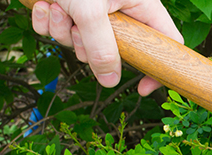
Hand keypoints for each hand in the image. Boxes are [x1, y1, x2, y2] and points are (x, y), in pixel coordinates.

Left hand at [30, 0, 183, 94]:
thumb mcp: (91, 12)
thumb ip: (101, 48)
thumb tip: (111, 82)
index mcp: (141, 7)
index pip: (165, 44)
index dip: (156, 69)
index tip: (140, 88)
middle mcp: (120, 12)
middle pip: (113, 51)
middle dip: (87, 46)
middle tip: (78, 31)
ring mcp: (94, 14)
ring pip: (81, 43)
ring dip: (63, 31)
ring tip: (59, 8)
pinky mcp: (70, 11)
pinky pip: (59, 32)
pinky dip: (48, 22)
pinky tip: (46, 5)